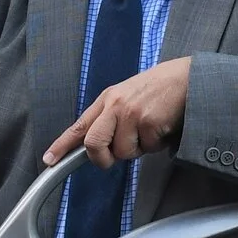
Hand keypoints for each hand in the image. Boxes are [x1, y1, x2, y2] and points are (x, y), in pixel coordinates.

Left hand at [44, 59, 190, 168]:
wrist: (188, 78)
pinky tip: (164, 127)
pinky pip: (147, 149)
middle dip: (102, 158)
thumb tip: (102, 146)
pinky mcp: (148, 122)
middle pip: (93, 144)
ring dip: (139, 149)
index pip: (79, 125)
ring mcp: (131, 114)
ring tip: (151, 130)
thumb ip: (112, 118)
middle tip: (115, 157)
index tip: (49, 159)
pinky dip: (156, 145)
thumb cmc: (160, 89)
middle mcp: (115, 105)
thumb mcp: (128, 96)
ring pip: (123, 152)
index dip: (62, 145)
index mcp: (108, 99)